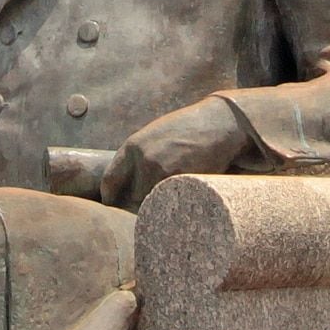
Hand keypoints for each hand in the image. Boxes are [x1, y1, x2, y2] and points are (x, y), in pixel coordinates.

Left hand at [109, 95, 254, 209]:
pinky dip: (176, 205)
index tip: (118, 206)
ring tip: (172, 200)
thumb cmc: (188, 129)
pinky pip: (171, 203)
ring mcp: (161, 170)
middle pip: (131, 197)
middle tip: (152, 206)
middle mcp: (142, 159)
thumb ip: (139, 157)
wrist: (219, 122)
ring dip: (159, 207)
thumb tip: (129, 184)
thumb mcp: (155, 136)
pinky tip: (184, 198)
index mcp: (132, 146)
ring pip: (151, 203)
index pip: (109, 182)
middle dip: (140, 205)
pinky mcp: (181, 179)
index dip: (112, 199)